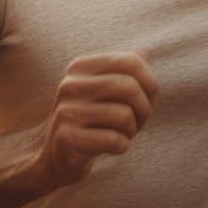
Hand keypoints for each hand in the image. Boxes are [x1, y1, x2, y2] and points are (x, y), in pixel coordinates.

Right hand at [28, 51, 158, 192]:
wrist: (58, 156)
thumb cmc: (92, 121)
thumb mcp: (106, 93)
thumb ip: (124, 72)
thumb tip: (145, 51)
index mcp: (79, 67)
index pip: (130, 61)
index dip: (149, 84)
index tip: (145, 100)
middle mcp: (69, 85)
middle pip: (129, 86)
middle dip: (144, 109)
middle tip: (137, 122)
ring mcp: (66, 111)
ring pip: (124, 115)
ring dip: (132, 131)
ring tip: (120, 134)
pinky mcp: (67, 138)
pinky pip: (114, 140)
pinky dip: (122, 147)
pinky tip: (111, 148)